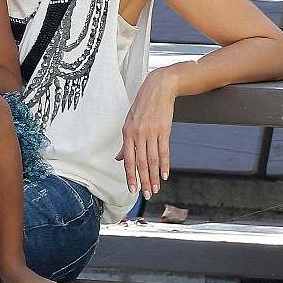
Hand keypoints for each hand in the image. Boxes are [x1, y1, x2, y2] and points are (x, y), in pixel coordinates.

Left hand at [115, 67, 175, 200]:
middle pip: (141, 163)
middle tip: (146, 194)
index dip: (130, 176)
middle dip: (143, 181)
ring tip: (156, 189)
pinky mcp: (164, 130)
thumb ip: (124, 143)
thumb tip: (118, 158)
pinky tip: (165, 175)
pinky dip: (165, 164)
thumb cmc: (142, 106)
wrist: (158, 88)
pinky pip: (164, 151)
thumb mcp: (129, 122)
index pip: (127, 160)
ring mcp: (151, 132)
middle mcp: (138, 134)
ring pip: (152, 159)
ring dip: (154, 176)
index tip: (132, 189)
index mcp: (127, 133)